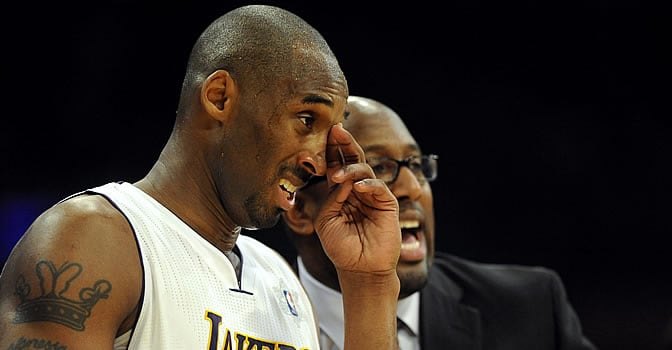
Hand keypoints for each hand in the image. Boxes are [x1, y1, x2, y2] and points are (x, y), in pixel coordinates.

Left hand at [313, 123, 400, 275]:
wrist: (359, 268)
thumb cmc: (341, 248)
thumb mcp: (326, 221)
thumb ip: (330, 198)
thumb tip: (340, 179)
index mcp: (340, 192)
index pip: (336, 165)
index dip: (331, 149)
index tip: (324, 133)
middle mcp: (357, 190)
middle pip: (352, 159)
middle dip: (344, 143)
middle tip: (336, 130)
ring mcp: (372, 195)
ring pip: (364, 170)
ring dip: (350, 168)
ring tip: (338, 177)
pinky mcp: (387, 204)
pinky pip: (378, 187)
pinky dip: (368, 184)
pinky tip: (357, 188)